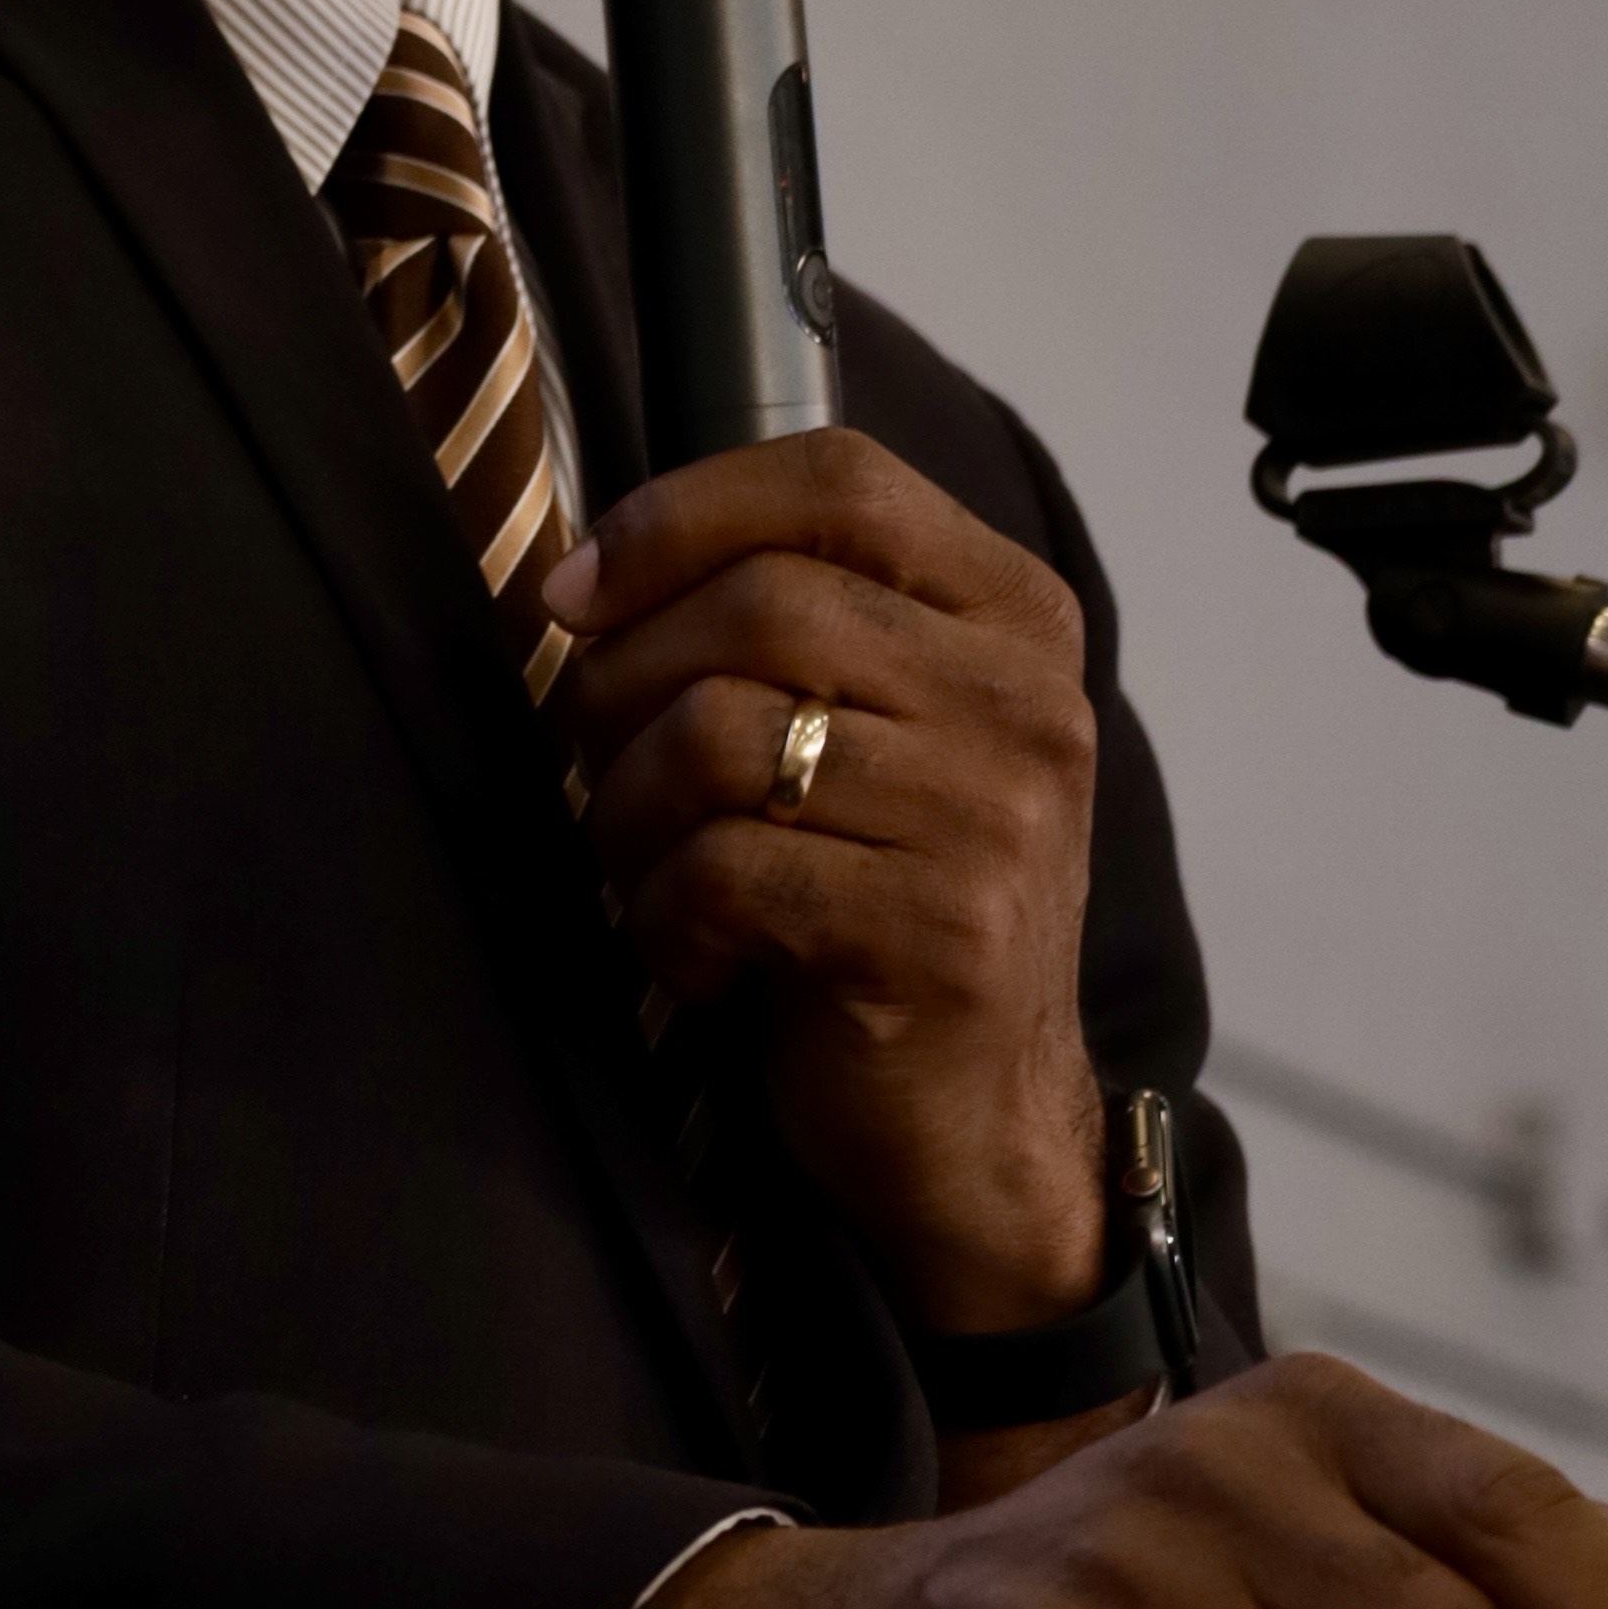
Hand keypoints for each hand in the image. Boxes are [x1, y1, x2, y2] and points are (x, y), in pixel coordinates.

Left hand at [545, 433, 1105, 1338]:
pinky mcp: (939, 933)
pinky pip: (722, 871)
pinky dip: (665, 920)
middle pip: (763, 602)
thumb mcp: (882, 735)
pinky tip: (697, 958)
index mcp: (1020, 620)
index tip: (580, 590)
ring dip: (631, 813)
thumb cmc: (890, 910)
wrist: (983, 1128)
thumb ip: (795, 627)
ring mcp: (996, 818)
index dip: (683, 513)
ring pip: (722, 735)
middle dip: (628, 682)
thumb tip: (591, 575)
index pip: (841, 480)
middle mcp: (1027, 704)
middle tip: (602, 766)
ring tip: (649, 872)